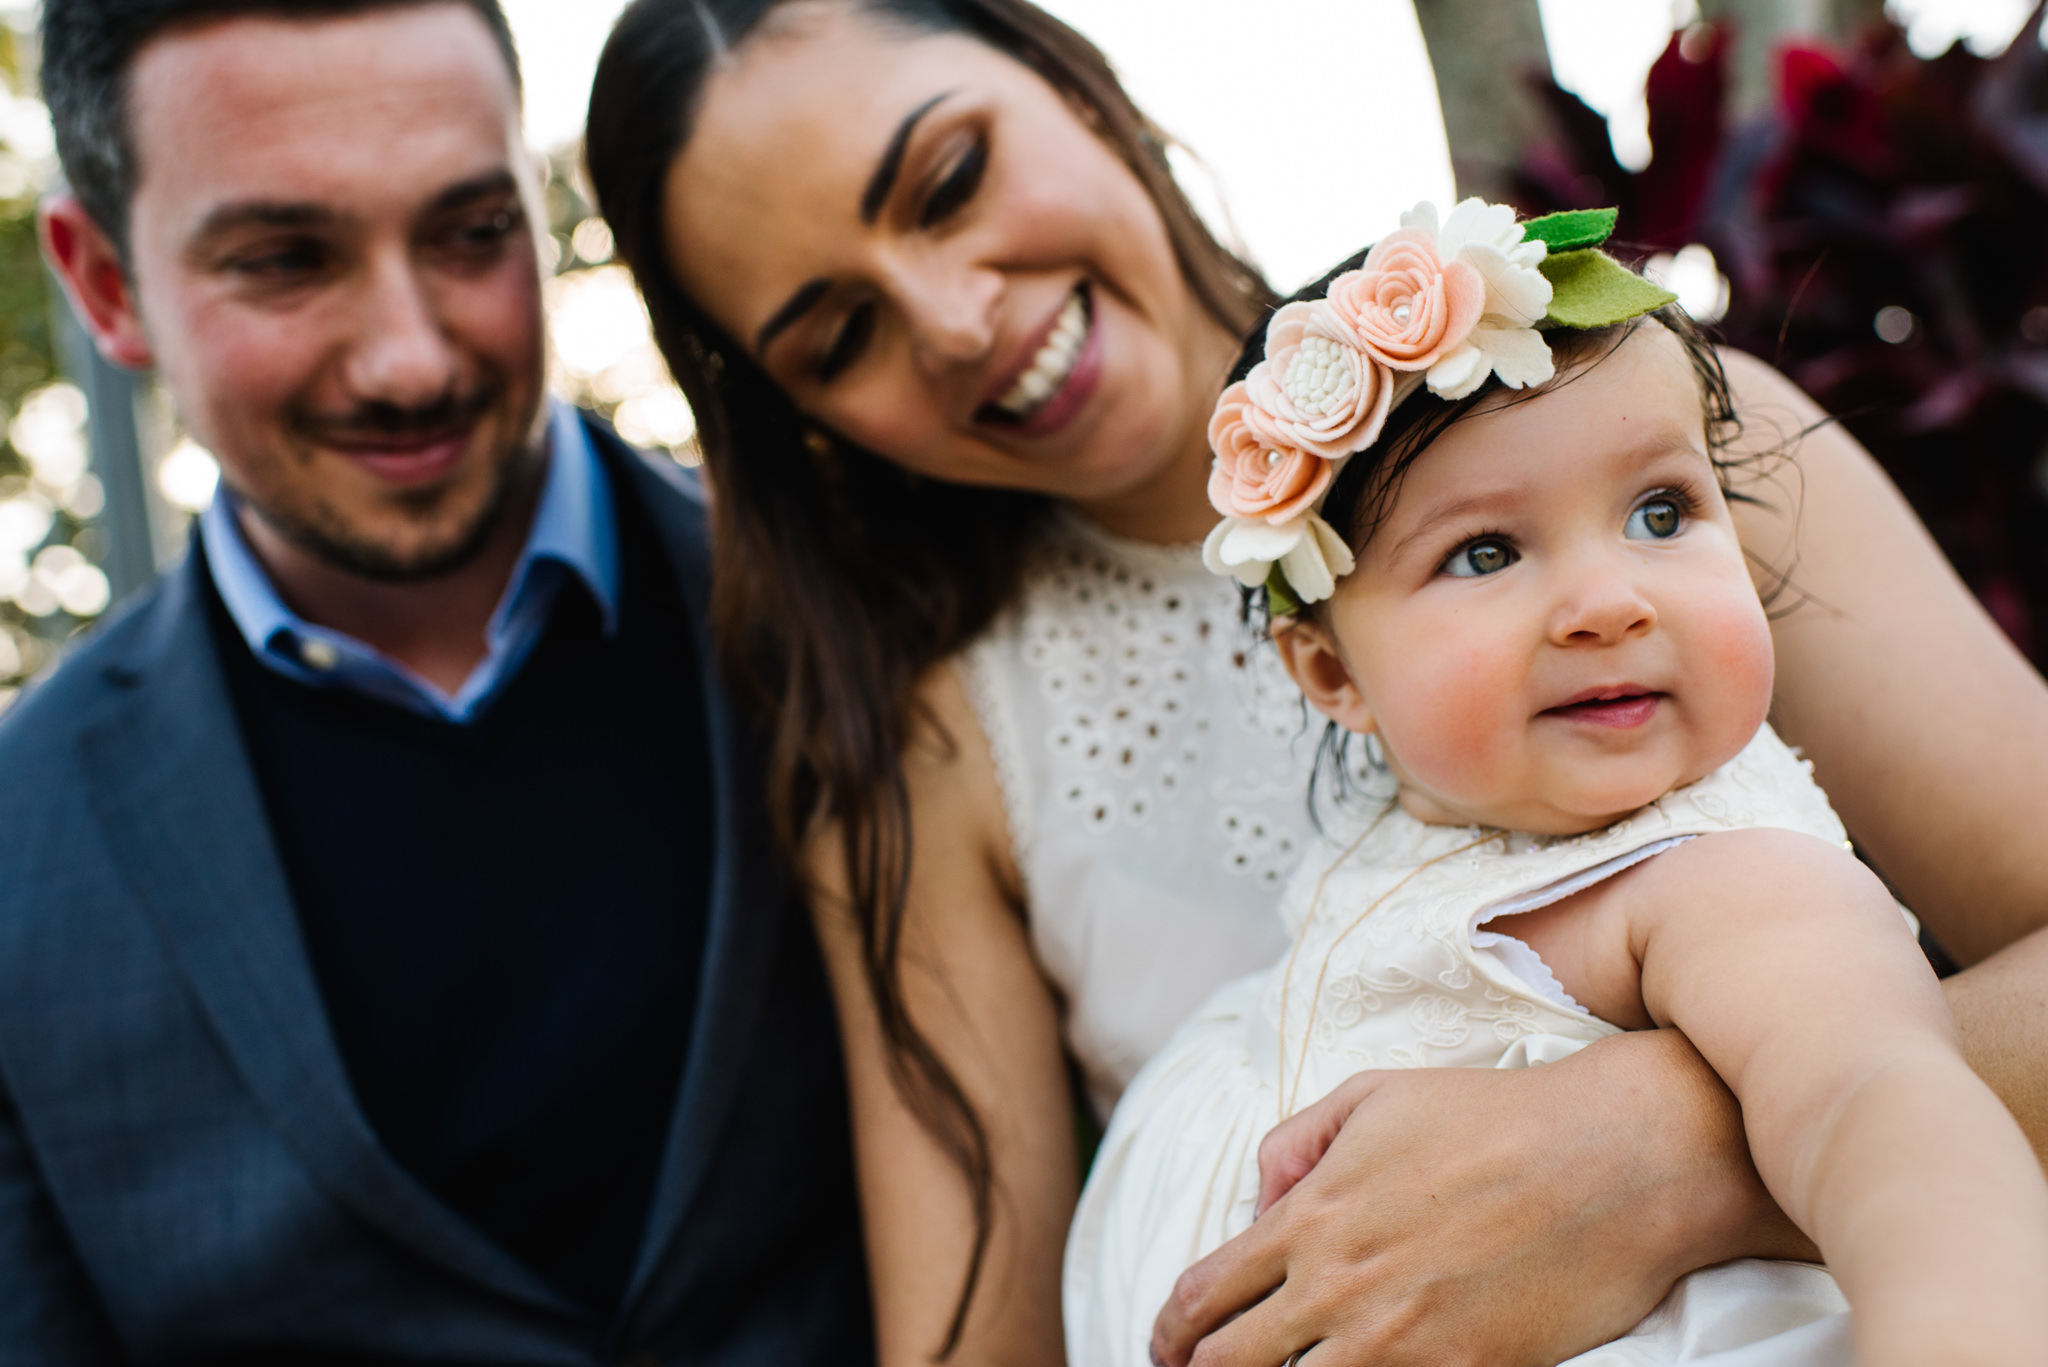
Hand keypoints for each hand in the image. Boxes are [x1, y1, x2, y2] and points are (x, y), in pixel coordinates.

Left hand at [1151, 1029, 1815, 1366]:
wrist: (1614, 1160)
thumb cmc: (1495, 1118)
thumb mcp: (1374, 1095)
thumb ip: (1295, 1144)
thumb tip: (1258, 1199)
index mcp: (1311, 1218)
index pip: (1201, 1296)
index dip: (1168, 1331)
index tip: (1166, 1344)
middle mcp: (1340, 1288)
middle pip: (1227, 1366)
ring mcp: (1399, 1341)